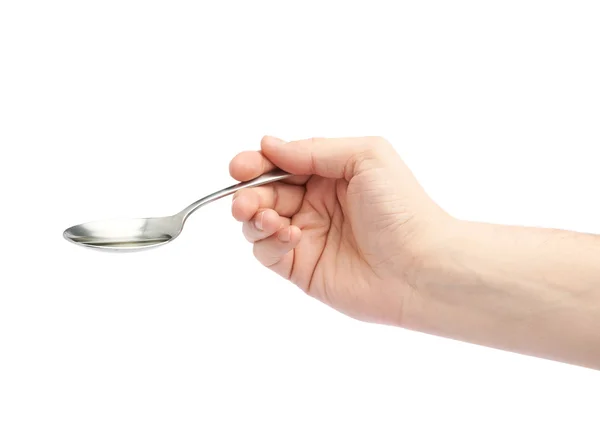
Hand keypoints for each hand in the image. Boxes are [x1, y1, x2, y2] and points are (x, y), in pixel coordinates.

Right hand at [229, 136, 452, 325]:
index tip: (241, 167)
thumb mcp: (364, 157)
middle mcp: (315, 204)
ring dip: (252, 216)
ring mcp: (307, 237)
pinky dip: (268, 241)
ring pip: (259, 222)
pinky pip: (268, 252)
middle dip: (247, 192)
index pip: (281, 164)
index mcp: (329, 175)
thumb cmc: (401, 207)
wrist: (420, 267)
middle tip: (243, 200)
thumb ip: (313, 150)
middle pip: (264, 192)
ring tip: (265, 217)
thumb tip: (269, 145)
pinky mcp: (302, 268)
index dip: (257, 163)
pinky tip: (289, 236)